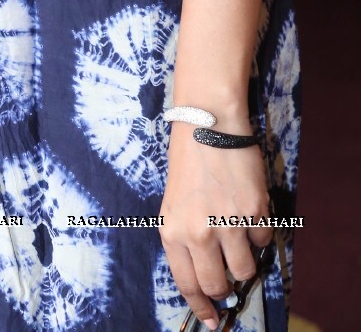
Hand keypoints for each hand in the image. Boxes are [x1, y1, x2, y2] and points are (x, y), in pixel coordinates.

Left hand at [159, 121, 271, 330]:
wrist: (207, 123)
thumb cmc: (188, 162)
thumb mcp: (173, 204)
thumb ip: (186, 240)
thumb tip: (204, 276)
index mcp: (172, 232)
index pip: (187, 285)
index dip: (202, 307)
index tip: (212, 319)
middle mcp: (198, 233)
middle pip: (218, 285)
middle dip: (226, 287)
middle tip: (229, 276)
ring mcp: (228, 224)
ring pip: (245, 270)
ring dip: (245, 259)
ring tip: (236, 233)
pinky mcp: (254, 212)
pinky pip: (263, 241)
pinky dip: (258, 232)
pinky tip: (247, 210)